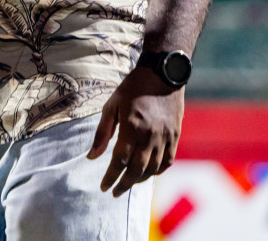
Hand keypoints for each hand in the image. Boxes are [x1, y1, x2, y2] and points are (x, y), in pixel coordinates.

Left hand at [87, 66, 184, 195]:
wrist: (162, 75)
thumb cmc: (132, 88)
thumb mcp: (111, 106)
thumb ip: (102, 133)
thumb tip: (92, 157)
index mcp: (132, 128)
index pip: (120, 161)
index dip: (111, 177)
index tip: (104, 187)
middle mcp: (150, 136)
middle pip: (137, 170)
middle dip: (124, 184)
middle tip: (114, 192)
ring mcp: (165, 137)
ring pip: (153, 168)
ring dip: (139, 180)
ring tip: (128, 183)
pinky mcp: (175, 136)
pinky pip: (167, 161)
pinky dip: (157, 171)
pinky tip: (147, 172)